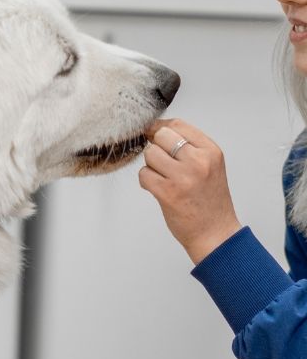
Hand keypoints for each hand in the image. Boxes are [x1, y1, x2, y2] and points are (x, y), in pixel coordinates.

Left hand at [139, 118, 241, 264]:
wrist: (215, 233)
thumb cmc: (209, 201)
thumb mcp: (209, 166)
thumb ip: (189, 148)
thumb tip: (157, 131)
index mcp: (210, 152)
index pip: (178, 125)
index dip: (160, 128)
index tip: (154, 134)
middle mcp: (198, 161)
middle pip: (161, 136)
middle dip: (156, 147)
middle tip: (161, 162)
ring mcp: (182, 176)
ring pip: (150, 154)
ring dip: (151, 166)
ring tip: (163, 178)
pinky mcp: (167, 192)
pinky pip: (143, 174)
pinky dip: (146, 181)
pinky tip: (158, 189)